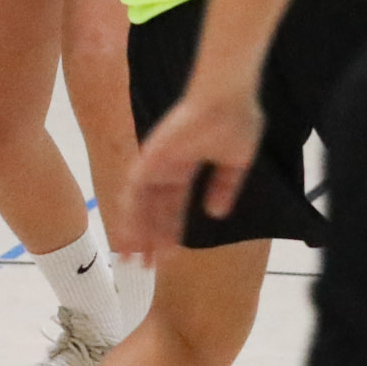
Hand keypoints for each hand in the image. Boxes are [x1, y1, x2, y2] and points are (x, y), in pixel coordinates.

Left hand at [121, 85, 263, 256]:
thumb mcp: (235, 161)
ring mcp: (156, 162)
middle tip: (142, 267)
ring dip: (135, 232)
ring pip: (139, 204)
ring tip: (131, 259)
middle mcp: (165, 166)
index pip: (171, 205)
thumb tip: (215, 213)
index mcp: (184, 165)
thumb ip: (225, 187)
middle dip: (147, 239)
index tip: (167, 255)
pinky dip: (131, 214)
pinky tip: (131, 236)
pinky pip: (135, 191)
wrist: (227, 98)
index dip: (168, 230)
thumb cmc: (235, 121)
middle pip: (151, 210)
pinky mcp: (151, 158)